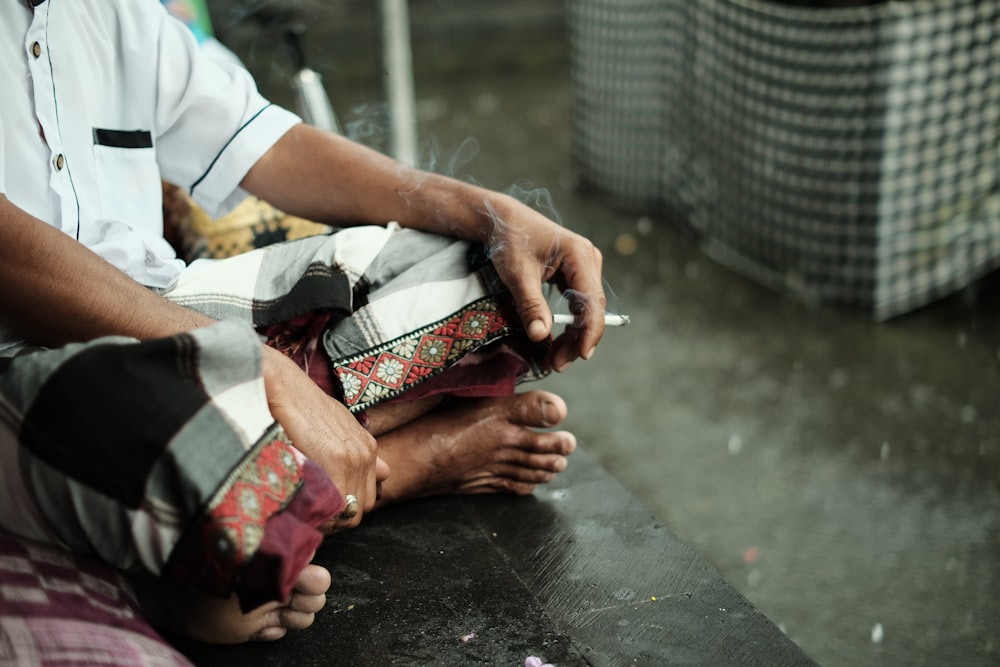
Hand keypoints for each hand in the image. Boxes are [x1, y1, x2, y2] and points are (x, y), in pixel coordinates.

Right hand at [261, 346, 388, 530]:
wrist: (286, 388)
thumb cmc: (304, 408)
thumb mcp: (340, 427)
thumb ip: (360, 452)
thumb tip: (385, 473)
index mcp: (368, 448)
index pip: (366, 498)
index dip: (345, 508)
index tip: (324, 509)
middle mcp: (366, 455)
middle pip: (361, 508)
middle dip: (338, 517)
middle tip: (314, 514)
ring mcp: (354, 458)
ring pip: (349, 512)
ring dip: (328, 519)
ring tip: (306, 513)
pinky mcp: (337, 460)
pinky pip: (336, 504)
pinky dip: (319, 514)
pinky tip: (303, 507)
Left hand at [482, 195, 605, 371]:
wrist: (502, 220)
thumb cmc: (510, 240)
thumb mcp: (517, 274)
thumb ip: (530, 305)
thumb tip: (540, 336)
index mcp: (579, 255)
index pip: (592, 301)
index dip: (589, 332)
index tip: (581, 355)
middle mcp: (588, 260)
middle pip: (591, 310)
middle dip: (577, 340)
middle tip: (556, 364)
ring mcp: (584, 267)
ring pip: (586, 310)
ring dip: (573, 335)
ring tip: (554, 358)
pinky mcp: (575, 273)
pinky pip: (578, 304)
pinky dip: (568, 323)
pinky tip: (556, 342)